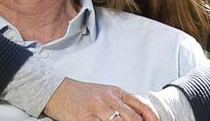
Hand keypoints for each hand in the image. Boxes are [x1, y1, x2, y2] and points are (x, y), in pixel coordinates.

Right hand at [43, 78, 159, 120]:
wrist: (57, 91)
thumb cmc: (81, 94)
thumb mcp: (105, 93)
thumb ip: (121, 102)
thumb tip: (139, 116)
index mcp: (116, 92)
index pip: (140, 104)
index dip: (152, 116)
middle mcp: (108, 99)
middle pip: (133, 117)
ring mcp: (97, 108)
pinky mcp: (85, 118)